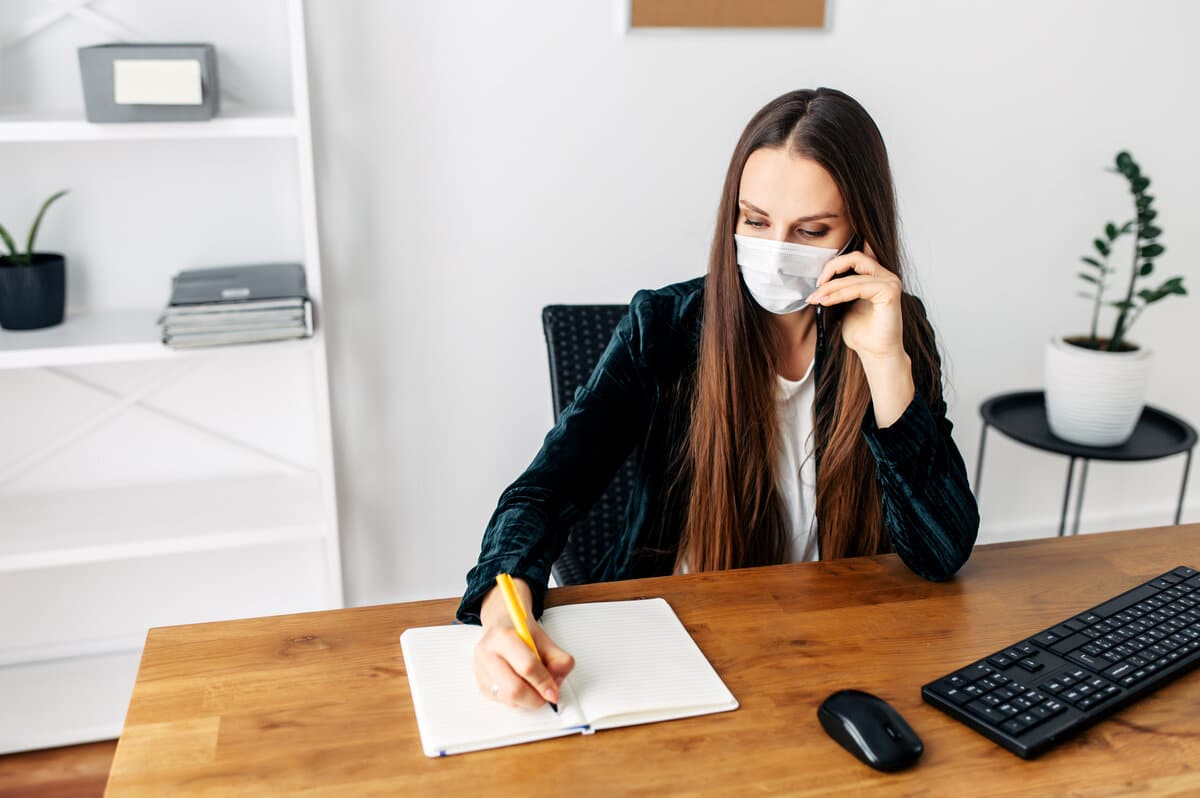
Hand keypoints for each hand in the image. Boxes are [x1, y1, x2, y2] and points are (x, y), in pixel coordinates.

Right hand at [473, 578, 574, 708]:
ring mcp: (481, 671)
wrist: (502, 624)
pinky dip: (518, 700)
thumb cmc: (522, 633)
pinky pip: (504, 702)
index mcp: (503, 636)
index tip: (554, 692)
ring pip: (508, 699)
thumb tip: (556, 684)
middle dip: (535, 698)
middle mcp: (487, 653)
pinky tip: (522, 685)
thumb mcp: (545, 639)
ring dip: (527, 700)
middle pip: (513, 689)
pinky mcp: (480, 685)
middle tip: (546, 695)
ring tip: (534, 686)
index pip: (526, 666)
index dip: (544, 682)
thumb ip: (558, 659)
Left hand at [805, 243, 914, 426]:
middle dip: (831, 268)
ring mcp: (890, 282)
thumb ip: (838, 290)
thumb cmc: (862, 334)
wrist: (875, 354)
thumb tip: (819, 280)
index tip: (818, 280)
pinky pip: (858, 286)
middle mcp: (886, 275)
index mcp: (876, 276)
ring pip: (854, 273)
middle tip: (816, 285)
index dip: (835, 261)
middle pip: (855, 257)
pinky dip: (840, 293)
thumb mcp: (844, 306)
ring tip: (816, 298)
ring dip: (831, 286)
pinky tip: (827, 301)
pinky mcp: (890, 291)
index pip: (856, 257)